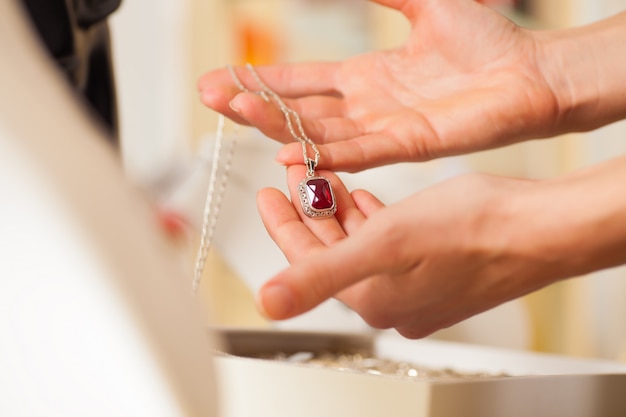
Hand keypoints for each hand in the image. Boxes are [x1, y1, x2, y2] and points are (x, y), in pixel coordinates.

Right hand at [199, 0, 558, 171]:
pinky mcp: (410, 144)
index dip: (260, 80)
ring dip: (275, 126)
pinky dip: (323, 153)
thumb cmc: (487, 41)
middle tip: (208, 95)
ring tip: (234, 113)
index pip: (300, 81)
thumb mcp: (421, 1)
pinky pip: (358, 151)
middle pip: (297, 109)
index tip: (221, 78)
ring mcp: (385, 128)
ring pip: (318, 131)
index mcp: (366, 77)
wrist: (532, 70)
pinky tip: (287, 151)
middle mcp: (367, 107)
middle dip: (252, 103)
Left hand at [256, 166, 571, 337]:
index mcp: (371, 298)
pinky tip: (367, 199)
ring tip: (327, 179)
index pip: (305, 261)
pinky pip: (389, 243)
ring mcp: (415, 285)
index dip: (281, 223)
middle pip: (332, 251)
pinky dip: (372, 219)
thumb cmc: (472, 232)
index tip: (266, 192)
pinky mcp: (436, 269)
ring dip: (340, 211)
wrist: (539, 230)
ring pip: (360, 244)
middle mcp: (391, 299)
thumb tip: (268, 303)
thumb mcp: (383, 244)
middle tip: (296, 174)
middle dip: (311, 210)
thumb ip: (320, 275)